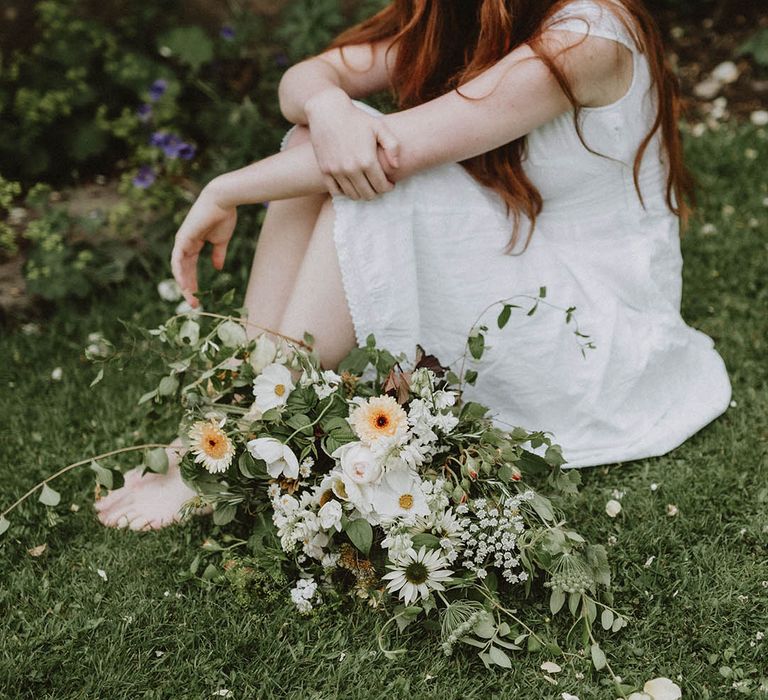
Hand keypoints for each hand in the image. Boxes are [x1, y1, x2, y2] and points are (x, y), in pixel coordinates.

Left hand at [170, 182, 236, 306]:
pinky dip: (179, 272)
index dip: (194, 283)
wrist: (223, 201)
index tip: (199, 298)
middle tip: (195, 304)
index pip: (190, 268)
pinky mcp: (183, 238)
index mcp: (193, 244)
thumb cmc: (224, 217)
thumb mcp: (221, 241)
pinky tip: (184, 285)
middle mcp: (185, 244)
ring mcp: (182, 241)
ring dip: (184, 285)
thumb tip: (217, 268)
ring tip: (191, 299)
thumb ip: (218, 255)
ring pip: (179, 268)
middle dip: (188, 288)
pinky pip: (178, 260)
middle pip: (183, 271)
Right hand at [305, 88, 399, 199]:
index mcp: (367, 160)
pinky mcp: (325, 170)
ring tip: (366, 185)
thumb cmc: (357, 119)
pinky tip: (351, 184)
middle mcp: (352, 169)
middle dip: (376, 192)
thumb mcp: (380, 127)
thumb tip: (396, 167)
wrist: (328, 111)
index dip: (388, 188)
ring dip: (362, 194)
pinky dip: (345, 192)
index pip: (382, 187)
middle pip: (368, 195)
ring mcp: (337, 171)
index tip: (389, 184)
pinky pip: (336, 192)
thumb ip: (393, 146)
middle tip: (378, 185)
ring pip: (353, 196)